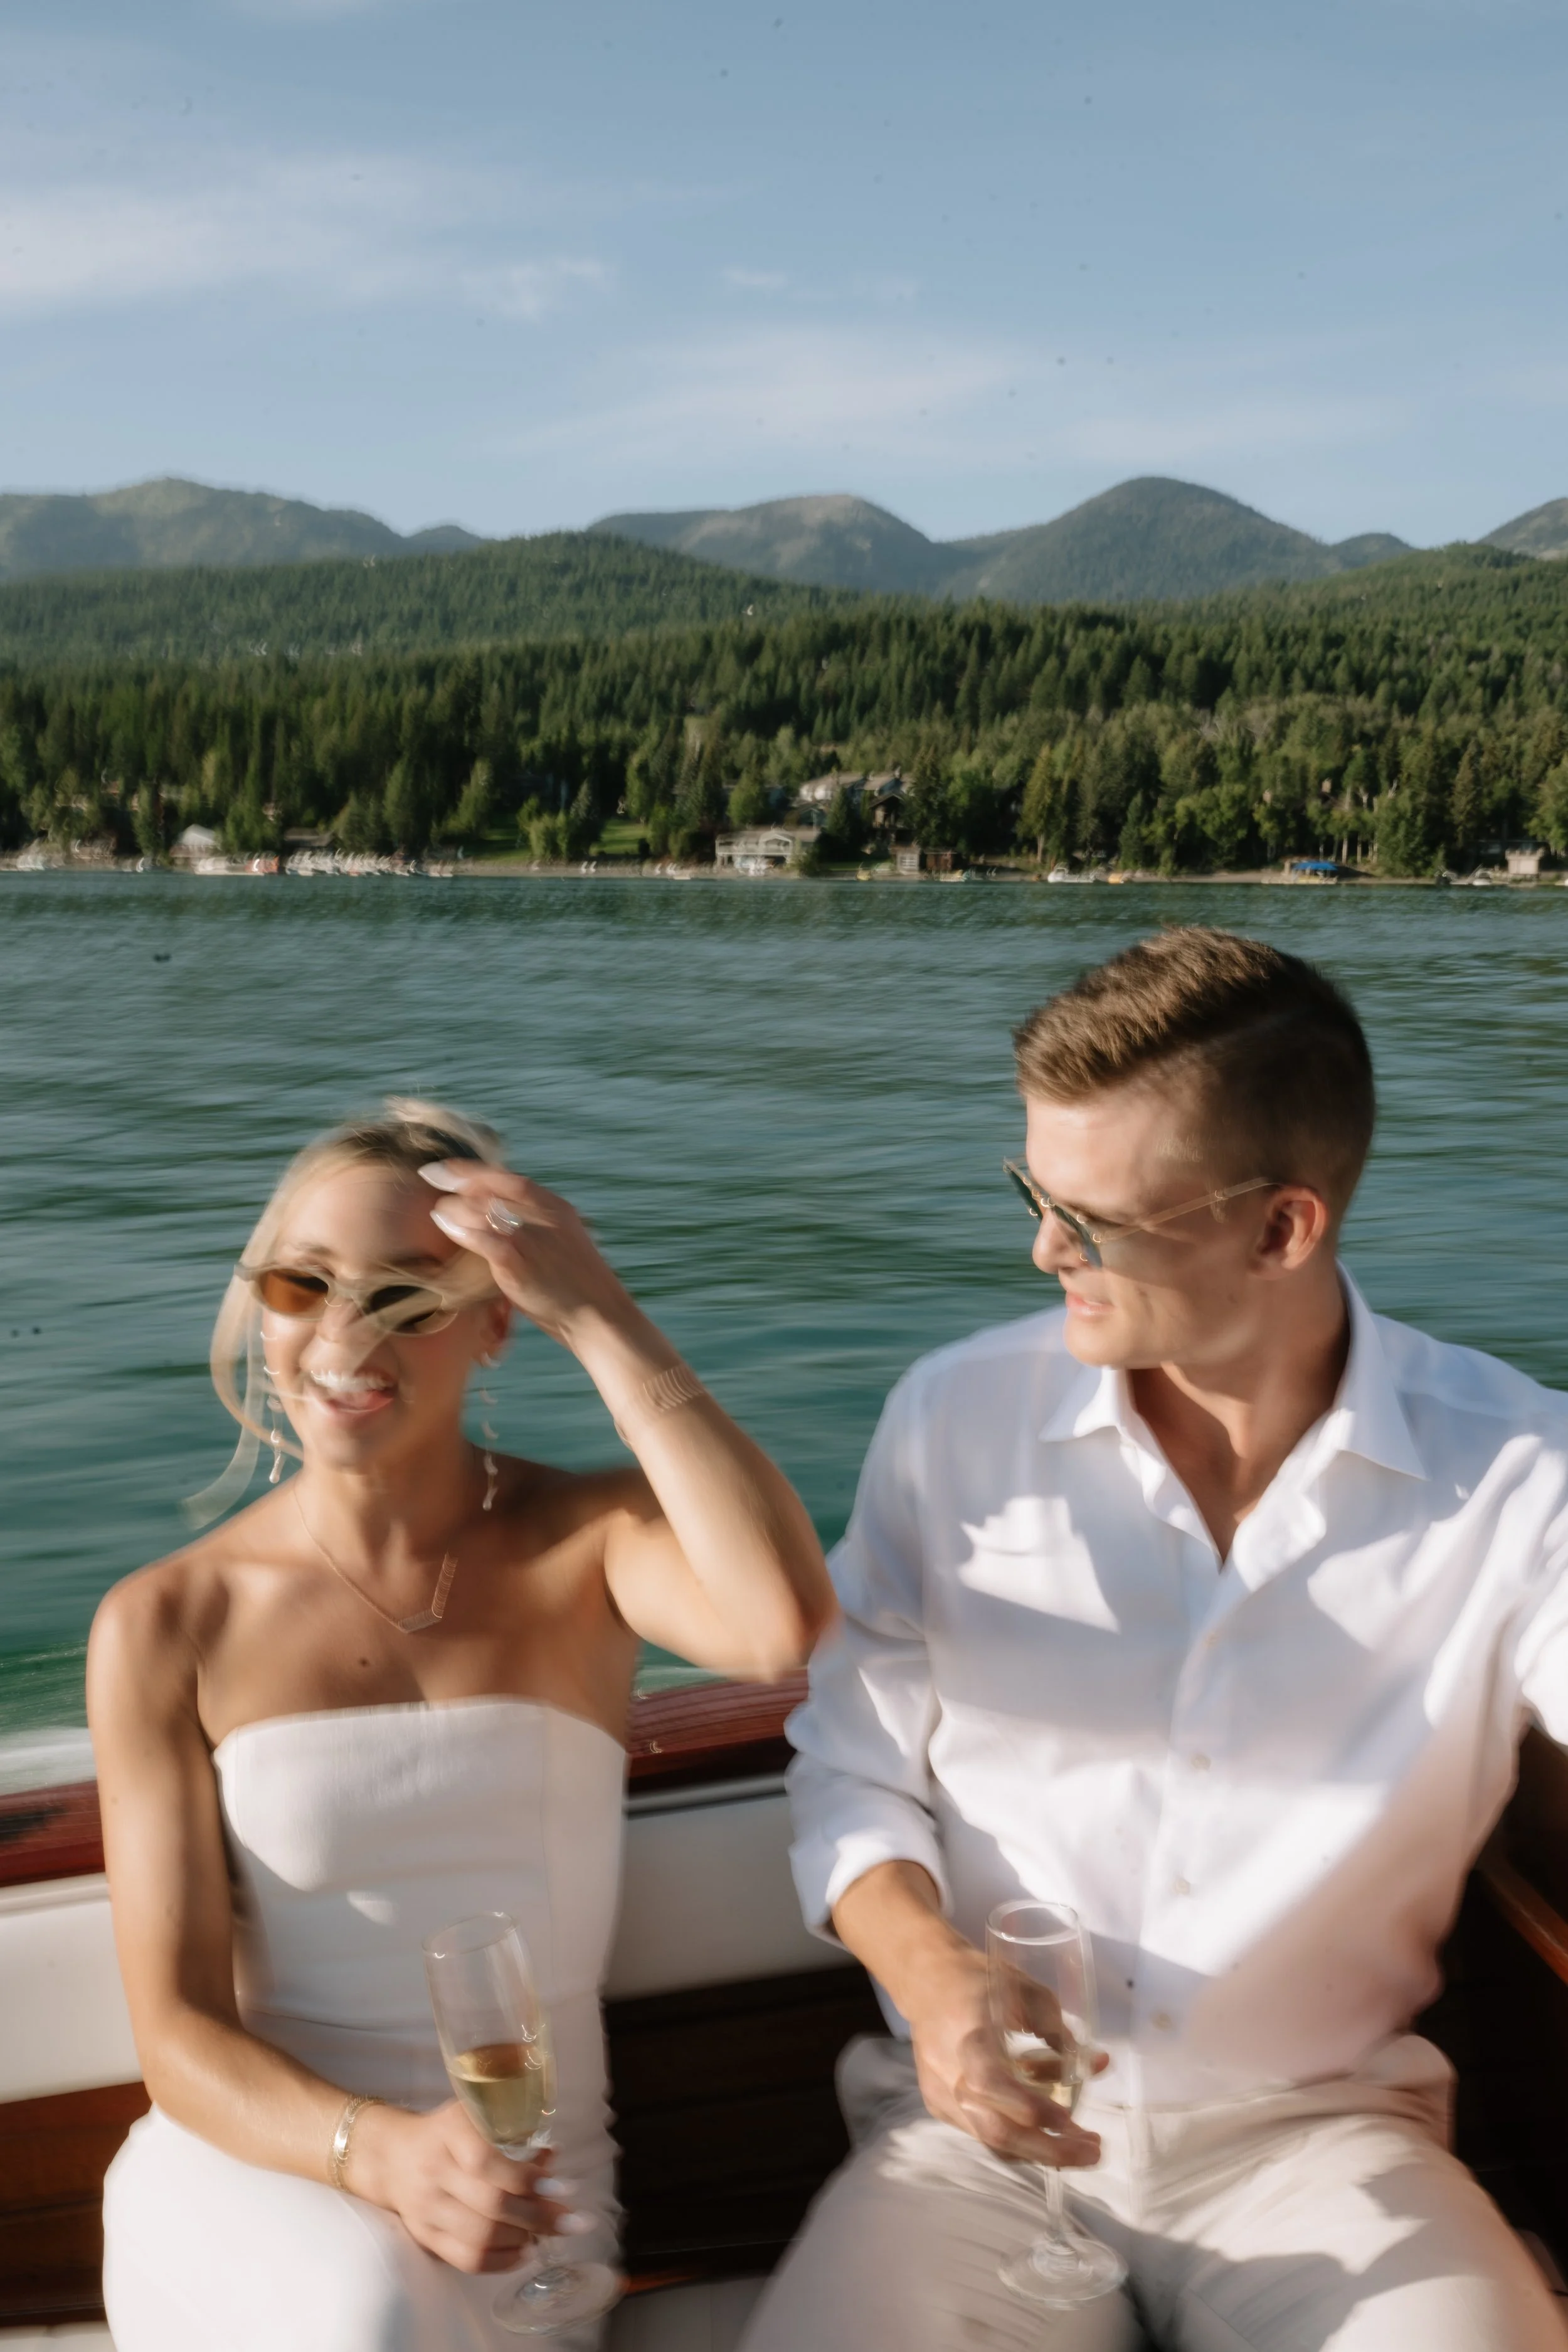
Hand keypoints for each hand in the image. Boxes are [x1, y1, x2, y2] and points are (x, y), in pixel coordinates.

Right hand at [349, 2099, 580, 2272]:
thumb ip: (512, 2133)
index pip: (486, 2161)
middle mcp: (434, 2171)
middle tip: (572, 2220)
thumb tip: (553, 2158)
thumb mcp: (474, 2116)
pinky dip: (502, 2261)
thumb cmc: (446, 2133)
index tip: (563, 2187)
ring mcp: (427, 2209)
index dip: (527, 2178)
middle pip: (490, 2205)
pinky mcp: (425, 2237)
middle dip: (539, 2216)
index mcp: (450, 2132)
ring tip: (548, 2233)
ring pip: (480, 2237)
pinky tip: (524, 2251)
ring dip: (524, 2239)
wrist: (392, 2157)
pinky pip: (466, 2260)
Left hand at [421, 1161, 629, 1346]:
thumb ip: (536, 1230)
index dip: (476, 1170)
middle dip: (459, 1179)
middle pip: (493, 1186)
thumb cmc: (579, 1290)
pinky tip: (444, 1225)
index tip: (451, 1166)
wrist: (601, 1317)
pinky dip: (459, 1228)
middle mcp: (545, 1215)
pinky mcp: (519, 1262)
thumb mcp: (563, 1246)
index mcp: (557, 1208)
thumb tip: (502, 1223)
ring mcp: (532, 1237)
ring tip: (437, 1211)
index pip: (510, 1179)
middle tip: (431, 1175)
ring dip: (454, 1207)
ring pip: (482, 1208)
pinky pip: (481, 1237)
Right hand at [907, 1947, 1103, 2169]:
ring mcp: (940, 2095)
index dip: (1034, 2109)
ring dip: (1039, 2150)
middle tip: (1091, 2153)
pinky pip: (982, 2132)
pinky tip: (1042, 2126)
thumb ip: (1058, 2030)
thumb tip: (1097, 2063)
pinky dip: (1017, 2136)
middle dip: (1049, 2150)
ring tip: (1079, 2146)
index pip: (993, 2085)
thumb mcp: (1026, 1992)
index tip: (1073, 2121)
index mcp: (968, 2037)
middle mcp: (950, 2073)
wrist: (926, 1982)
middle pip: (997, 2131)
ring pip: (992, 2140)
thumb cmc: (981, 1981)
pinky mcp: (939, 2105)